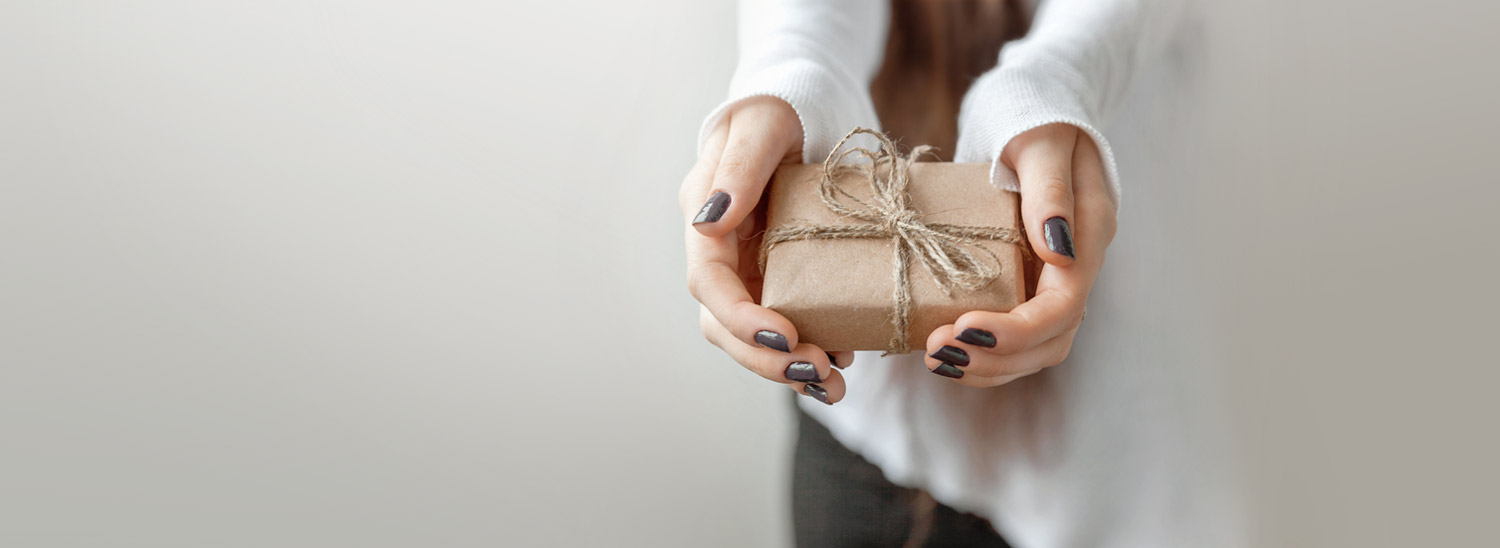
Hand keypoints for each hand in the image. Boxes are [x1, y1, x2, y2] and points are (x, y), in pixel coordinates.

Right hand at [680, 97, 853, 403]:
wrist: (800, 115)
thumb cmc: (776, 113)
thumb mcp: (760, 128)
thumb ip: (738, 169)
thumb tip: (711, 221)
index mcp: (705, 223)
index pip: (707, 284)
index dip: (739, 317)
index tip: (783, 335)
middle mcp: (720, 257)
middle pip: (725, 326)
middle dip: (767, 358)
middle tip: (817, 373)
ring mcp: (747, 273)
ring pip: (752, 338)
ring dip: (788, 368)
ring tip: (833, 385)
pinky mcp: (779, 282)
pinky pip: (787, 326)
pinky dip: (810, 349)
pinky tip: (843, 361)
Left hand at [922, 124, 1117, 386]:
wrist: (1028, 109)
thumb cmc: (1032, 118)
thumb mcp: (1039, 143)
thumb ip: (1050, 191)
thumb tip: (1059, 249)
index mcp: (1089, 234)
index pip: (1063, 306)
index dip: (1017, 330)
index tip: (964, 329)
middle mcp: (1078, 265)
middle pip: (1053, 340)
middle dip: (997, 357)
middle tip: (939, 352)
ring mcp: (1056, 277)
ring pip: (1037, 348)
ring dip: (988, 365)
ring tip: (937, 360)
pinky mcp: (1030, 281)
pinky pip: (1017, 335)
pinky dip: (983, 353)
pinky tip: (947, 354)